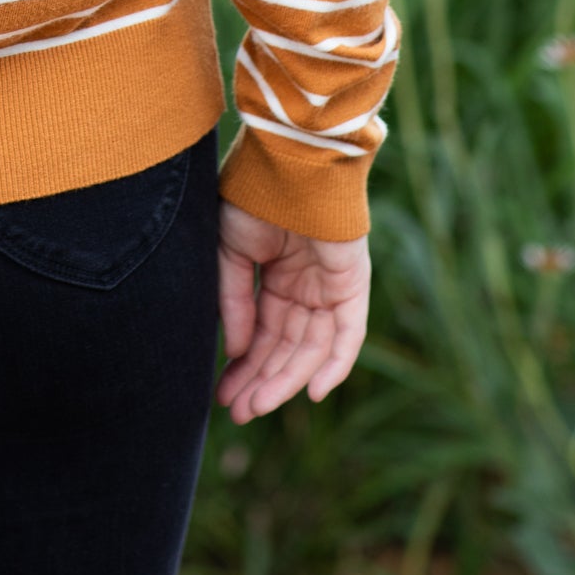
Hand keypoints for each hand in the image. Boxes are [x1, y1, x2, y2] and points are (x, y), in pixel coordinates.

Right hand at [216, 202, 369, 424]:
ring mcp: (330, 286)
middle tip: (237, 411)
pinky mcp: (352, 285)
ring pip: (312, 347)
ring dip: (287, 379)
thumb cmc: (254, 195)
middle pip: (286, 345)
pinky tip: (313, 392)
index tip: (222, 391)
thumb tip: (235, 350)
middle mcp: (305, 285)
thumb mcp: (229, 250)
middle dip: (261, 379)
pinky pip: (349, 335)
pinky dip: (335, 365)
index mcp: (276, 274)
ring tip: (257, 406)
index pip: (262, 331)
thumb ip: (232, 300)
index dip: (243, 363)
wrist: (287, 162)